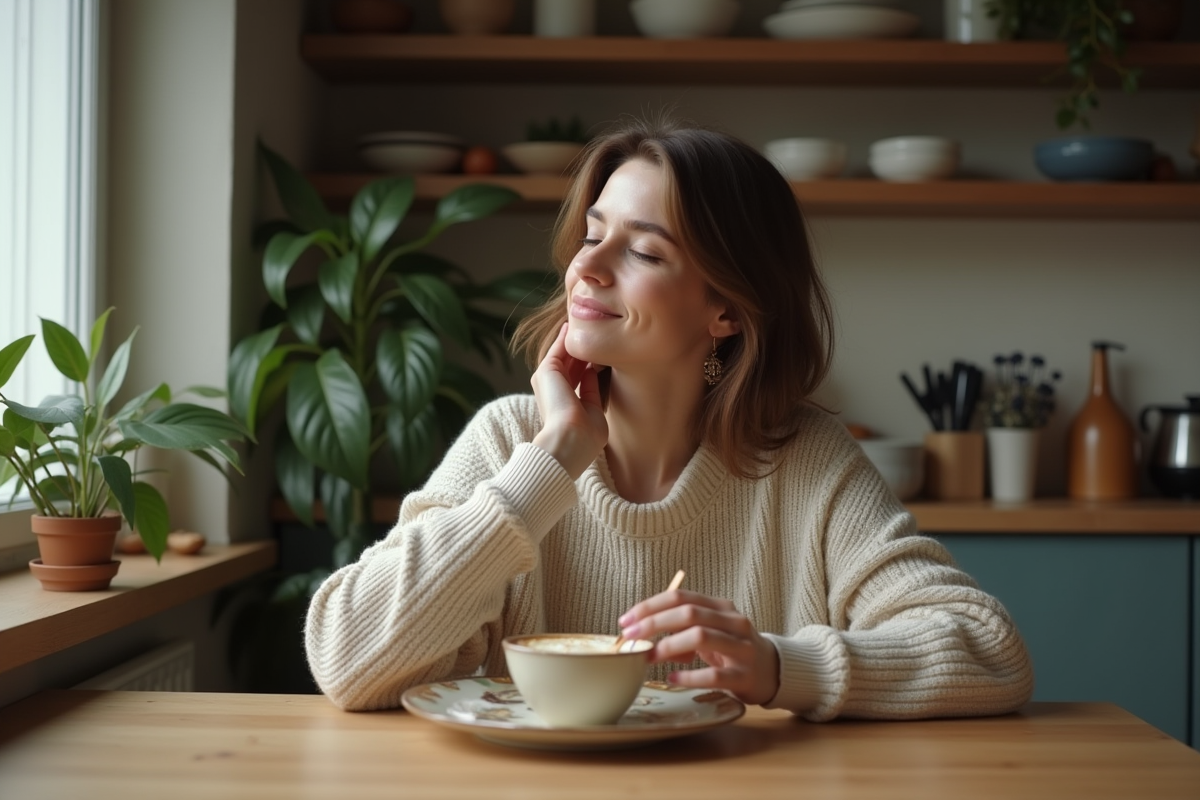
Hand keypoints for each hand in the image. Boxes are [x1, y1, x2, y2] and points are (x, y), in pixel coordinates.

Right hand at [530, 323, 607, 478]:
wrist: (569, 442)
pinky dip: (566, 336)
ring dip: (575, 339)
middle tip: (597, 327)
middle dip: (584, 347)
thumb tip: (593, 371)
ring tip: (588, 320)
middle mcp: (555, 391)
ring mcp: (548, 380)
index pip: (580, 377)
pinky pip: (559, 348)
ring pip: (565, 353)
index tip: (604, 350)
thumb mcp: (594, 411)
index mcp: (567, 403)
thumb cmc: (586, 438)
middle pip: (572, 362)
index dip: (591, 362)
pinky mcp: (546, 372)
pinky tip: (575, 323)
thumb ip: (592, 391)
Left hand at [617, 589, 780, 706]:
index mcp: (721, 607)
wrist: (773, 671)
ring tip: (649, 658)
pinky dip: (689, 676)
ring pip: (701, 637)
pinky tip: (673, 678)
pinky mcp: (745, 676)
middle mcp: (733, 622)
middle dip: (655, 623)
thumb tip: (643, 633)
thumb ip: (681, 629)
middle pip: (689, 613)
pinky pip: (714, 675)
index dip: (650, 606)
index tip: (626, 619)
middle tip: (631, 636)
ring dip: (669, 647)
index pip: (681, 596)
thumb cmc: (731, 648)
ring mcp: (742, 648)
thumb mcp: (710, 631)